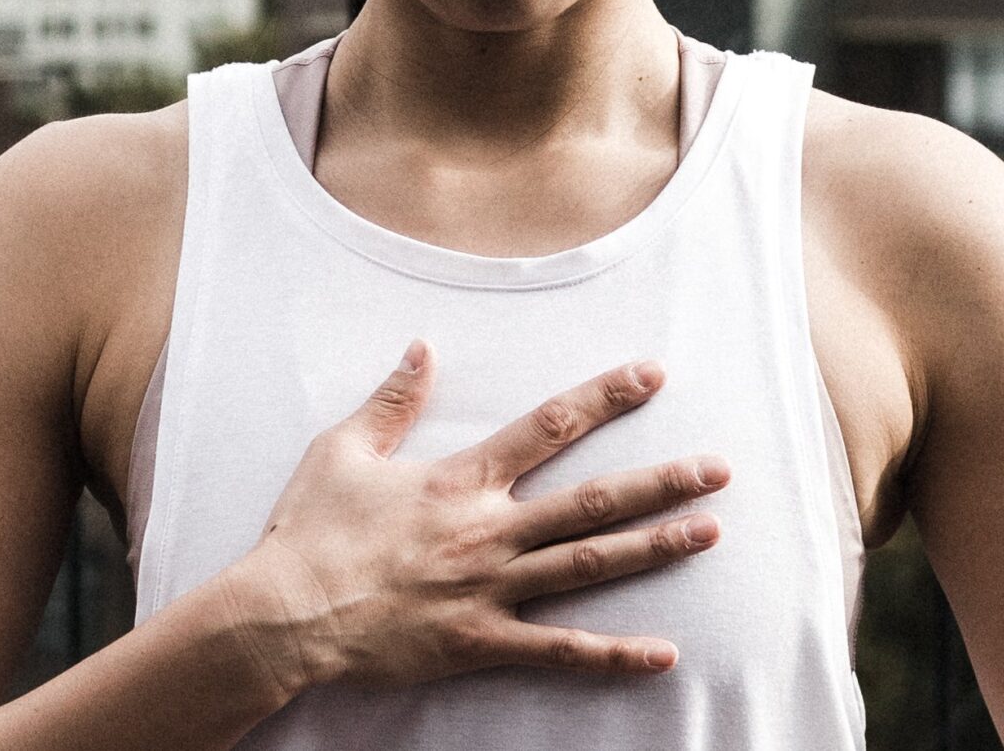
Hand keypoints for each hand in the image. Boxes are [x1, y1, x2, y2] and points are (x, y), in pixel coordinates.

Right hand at [226, 340, 728, 693]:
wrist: (284, 613)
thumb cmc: (310, 532)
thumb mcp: (344, 449)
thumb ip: (393, 399)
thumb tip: (422, 348)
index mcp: (461, 479)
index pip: (549, 425)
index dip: (605, 397)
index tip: (652, 376)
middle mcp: (488, 530)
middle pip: (593, 500)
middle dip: (661, 481)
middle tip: (718, 470)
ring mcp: (490, 589)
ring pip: (590, 565)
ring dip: (654, 548)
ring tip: (709, 533)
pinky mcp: (481, 642)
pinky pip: (559, 651)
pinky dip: (613, 655)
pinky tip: (663, 654)